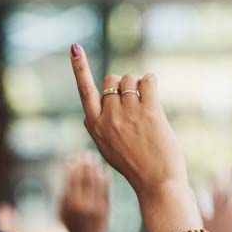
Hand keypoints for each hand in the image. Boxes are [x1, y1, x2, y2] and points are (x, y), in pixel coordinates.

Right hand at [60, 151, 110, 231]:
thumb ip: (62, 194)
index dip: (72, 166)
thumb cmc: (71, 227)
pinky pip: (106, 189)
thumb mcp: (61, 212)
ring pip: (96, 181)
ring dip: (95, 167)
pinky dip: (105, 178)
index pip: (71, 179)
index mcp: (69, 204)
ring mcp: (95, 206)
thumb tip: (66, 173)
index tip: (72, 158)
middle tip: (85, 153)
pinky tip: (104, 169)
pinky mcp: (106, 208)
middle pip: (85, 177)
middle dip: (85, 163)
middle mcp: (82, 204)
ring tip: (94, 158)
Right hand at [69, 44, 206, 231]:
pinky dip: (151, 82)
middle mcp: (107, 117)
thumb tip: (90, 112)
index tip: (75, 47)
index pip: (84, 91)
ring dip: (139, 85)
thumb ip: (98, 128)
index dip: (80, 68)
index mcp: (94, 126)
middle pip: (112, 80)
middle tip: (135, 105)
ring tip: (146, 107)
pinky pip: (148, 80)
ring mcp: (127, 113)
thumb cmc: (134, 167)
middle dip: (123, 85)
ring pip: (130, 79)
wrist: (156, 183)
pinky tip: (155, 95)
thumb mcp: (106, 150)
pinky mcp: (149, 111)